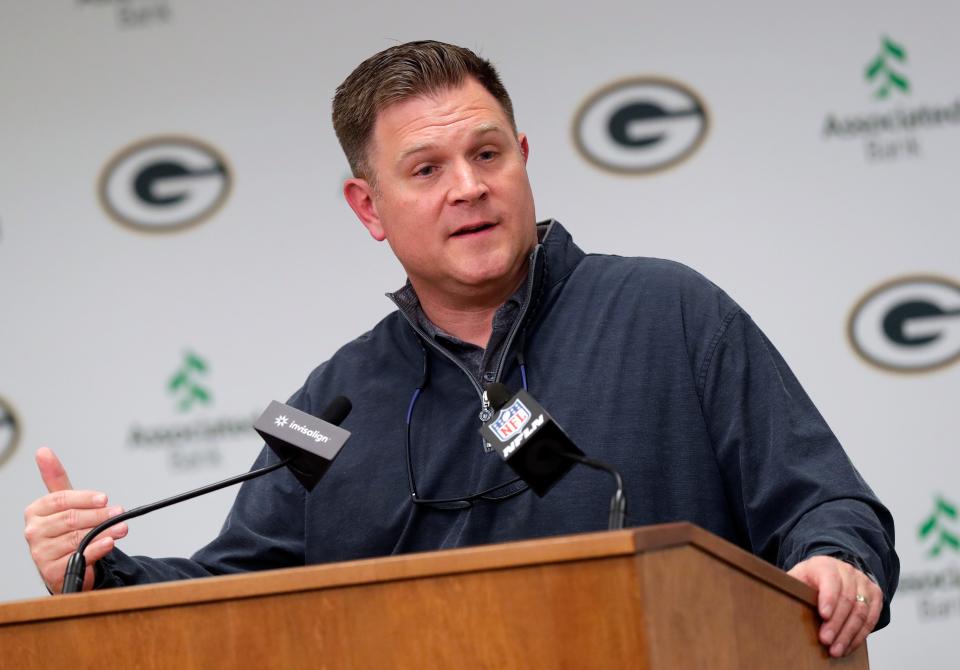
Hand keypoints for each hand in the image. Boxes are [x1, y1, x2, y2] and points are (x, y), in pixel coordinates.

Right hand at [23, 447, 127, 593]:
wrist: (65, 563)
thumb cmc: (65, 528)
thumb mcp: (63, 503)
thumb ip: (55, 477)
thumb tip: (43, 450)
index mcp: (35, 511)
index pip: (60, 500)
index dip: (85, 498)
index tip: (105, 498)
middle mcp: (34, 531)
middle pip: (70, 519)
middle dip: (99, 515)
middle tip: (120, 512)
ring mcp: (40, 553)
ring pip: (77, 538)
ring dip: (104, 531)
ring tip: (122, 527)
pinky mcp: (51, 571)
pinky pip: (78, 557)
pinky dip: (97, 549)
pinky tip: (109, 543)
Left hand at [787, 555, 881, 657]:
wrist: (834, 570)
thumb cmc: (810, 578)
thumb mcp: (797, 577)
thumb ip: (790, 586)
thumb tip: (773, 598)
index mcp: (826, 565)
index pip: (830, 580)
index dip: (828, 598)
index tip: (822, 615)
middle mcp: (848, 571)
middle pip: (847, 600)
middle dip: (836, 623)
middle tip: (825, 641)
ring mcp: (864, 583)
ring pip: (861, 612)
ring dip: (848, 634)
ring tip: (836, 650)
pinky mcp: (875, 596)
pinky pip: (871, 618)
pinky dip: (860, 635)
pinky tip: (848, 647)